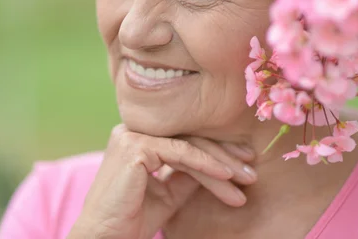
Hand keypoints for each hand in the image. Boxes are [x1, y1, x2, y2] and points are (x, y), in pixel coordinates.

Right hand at [68, 124, 256, 238]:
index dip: (216, 150)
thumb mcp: (169, 193)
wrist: (106, 237)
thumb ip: (188, 175)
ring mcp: (132, 134)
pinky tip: (226, 176)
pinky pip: (180, 153)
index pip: (184, 138)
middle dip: (224, 154)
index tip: (245, 162)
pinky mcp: (135, 145)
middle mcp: (132, 129)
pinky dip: (206, 164)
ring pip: (188, 145)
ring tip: (246, 180)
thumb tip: (222, 164)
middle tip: (252, 170)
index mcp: (138, 138)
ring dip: (221, 164)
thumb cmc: (132, 219)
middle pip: (189, 138)